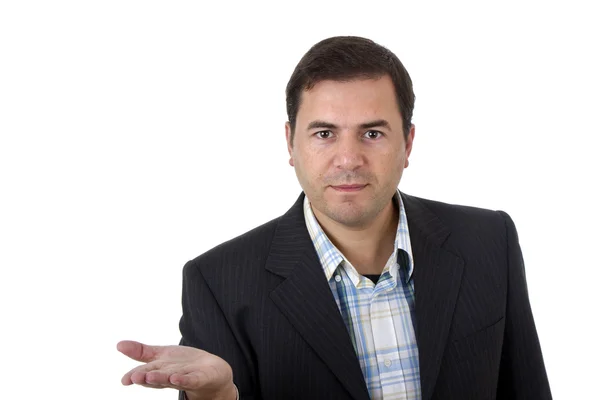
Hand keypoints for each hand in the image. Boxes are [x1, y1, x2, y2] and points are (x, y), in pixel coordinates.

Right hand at [117, 340, 235, 399]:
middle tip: (134, 378)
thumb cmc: (183, 365)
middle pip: (156, 377)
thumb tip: (118, 344)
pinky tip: (176, 377)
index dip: (135, 376)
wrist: (211, 372)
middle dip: (145, 378)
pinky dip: (183, 379)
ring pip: (171, 379)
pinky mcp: (199, 378)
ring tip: (150, 377)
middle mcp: (169, 376)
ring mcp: (184, 378)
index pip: (145, 373)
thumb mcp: (161, 355)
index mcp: (159, 370)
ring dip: (160, 379)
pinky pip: (191, 379)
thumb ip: (141, 352)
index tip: (124, 380)